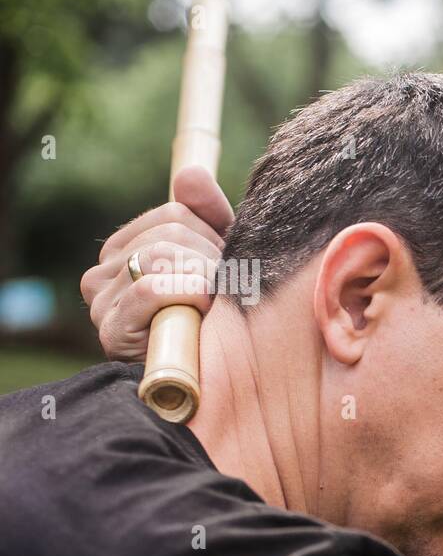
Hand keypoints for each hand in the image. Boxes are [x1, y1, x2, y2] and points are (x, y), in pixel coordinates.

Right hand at [81, 165, 232, 360]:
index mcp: (123, 250)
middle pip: (169, 233)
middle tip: (226, 291)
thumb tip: (190, 173)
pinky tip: (204, 310)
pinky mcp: (111, 332)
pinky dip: (187, 294)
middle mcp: (102, 274)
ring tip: (216, 305)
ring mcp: (101, 303)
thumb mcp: (218, 261)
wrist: (205, 382)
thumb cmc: (214, 320)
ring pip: (160, 256)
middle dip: (211, 260)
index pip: (176, 213)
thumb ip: (207, 215)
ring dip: (204, 278)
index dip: (214, 237)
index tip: (226, 267)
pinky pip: (150, 288)